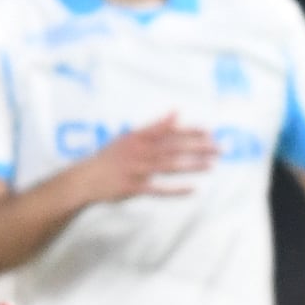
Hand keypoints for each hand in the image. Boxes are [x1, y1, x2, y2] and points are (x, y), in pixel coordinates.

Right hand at [69, 113, 216, 206]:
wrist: (86, 178)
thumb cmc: (110, 157)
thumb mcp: (130, 136)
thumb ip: (155, 126)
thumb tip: (176, 113)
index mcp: (139, 137)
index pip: (169, 131)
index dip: (190, 131)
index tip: (209, 132)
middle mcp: (139, 151)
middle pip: (173, 147)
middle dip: (198, 147)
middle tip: (219, 149)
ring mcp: (136, 170)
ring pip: (168, 166)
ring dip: (191, 166)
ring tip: (211, 166)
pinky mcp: (133, 187)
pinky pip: (158, 189)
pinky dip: (175, 190)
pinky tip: (192, 190)